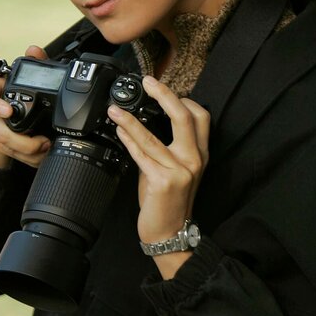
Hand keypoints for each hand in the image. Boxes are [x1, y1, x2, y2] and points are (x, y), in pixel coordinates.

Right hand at [0, 45, 51, 168]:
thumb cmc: (9, 94)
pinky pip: (9, 154)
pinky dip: (27, 158)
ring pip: (5, 146)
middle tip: (43, 141)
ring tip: (46, 149)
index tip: (9, 111)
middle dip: (23, 141)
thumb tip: (34, 50)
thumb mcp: (20, 79)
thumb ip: (31, 64)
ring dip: (28, 152)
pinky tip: (39, 157)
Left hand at [107, 75, 209, 250]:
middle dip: (165, 94)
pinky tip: (119, 130)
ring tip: (115, 110)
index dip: (184, 98)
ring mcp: (180, 171)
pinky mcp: (163, 181)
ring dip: (130, 119)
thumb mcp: (174, 171)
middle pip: (185, 117)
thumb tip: (141, 124)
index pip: (201, 117)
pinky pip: (141, 154)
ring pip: (153, 136)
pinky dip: (128, 139)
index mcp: (200, 154)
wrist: (169, 234)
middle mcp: (194, 160)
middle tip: (149, 82)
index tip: (163, 89)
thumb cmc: (168, 202)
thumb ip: (164, 148)